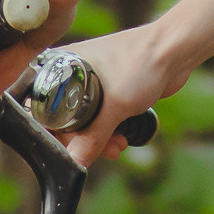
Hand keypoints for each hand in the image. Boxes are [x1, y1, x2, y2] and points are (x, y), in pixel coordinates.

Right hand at [52, 24, 185, 168]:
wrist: (175, 51)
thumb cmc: (141, 62)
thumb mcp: (115, 106)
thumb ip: (93, 137)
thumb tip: (75, 162)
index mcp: (61, 66)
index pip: (38, 105)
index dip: (50, 129)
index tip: (67, 146)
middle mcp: (71, 73)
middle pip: (61, 119)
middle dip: (81, 140)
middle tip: (99, 151)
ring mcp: (91, 82)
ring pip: (83, 122)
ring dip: (98, 140)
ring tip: (117, 147)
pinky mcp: (110, 91)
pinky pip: (101, 118)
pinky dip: (108, 131)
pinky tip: (122, 139)